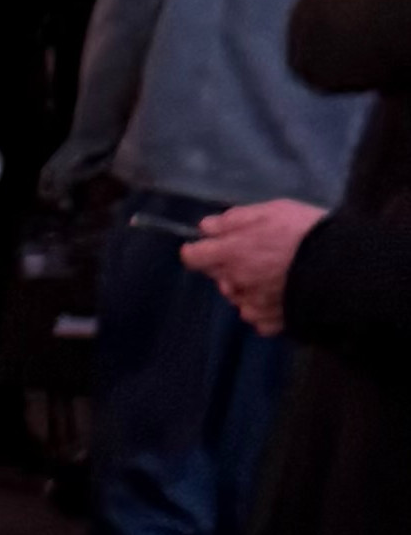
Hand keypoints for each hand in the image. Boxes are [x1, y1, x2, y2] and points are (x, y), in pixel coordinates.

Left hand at [185, 196, 322, 334]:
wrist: (342, 267)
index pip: (193, 257)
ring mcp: (253, 306)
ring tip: (275, 275)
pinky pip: (258, 318)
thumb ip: (234, 220)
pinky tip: (283, 295)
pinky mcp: (272, 323)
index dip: (200, 250)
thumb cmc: (306, 233)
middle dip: (228, 267)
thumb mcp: (271, 212)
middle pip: (217, 277)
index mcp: (231, 254)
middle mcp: (236, 283)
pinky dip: (264, 308)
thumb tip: (206, 227)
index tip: (212, 245)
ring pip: (237, 298)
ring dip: (246, 288)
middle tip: (257, 254)